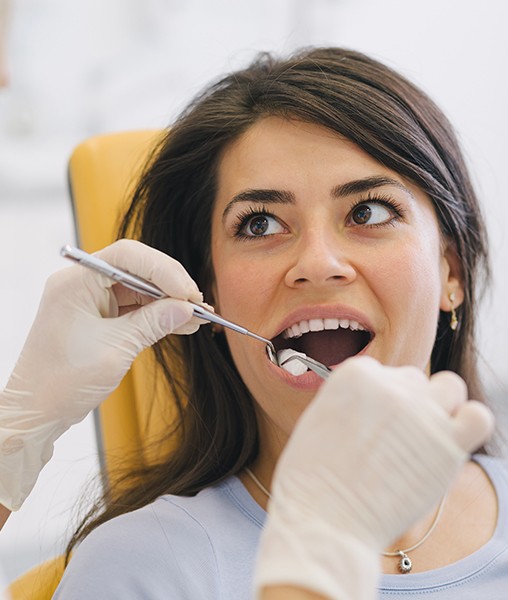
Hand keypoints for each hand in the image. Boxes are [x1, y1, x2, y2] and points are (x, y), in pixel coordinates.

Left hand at [0, 239, 203, 510]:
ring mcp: (90, 300)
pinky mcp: (98, 317)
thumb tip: (187, 308)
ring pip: (139, 288)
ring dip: (168, 302)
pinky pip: (134, 307)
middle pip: (136, 268)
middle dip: (170, 285)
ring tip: (197, 316)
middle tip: (197, 304)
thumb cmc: (62, 382)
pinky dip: (157, 315)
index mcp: (76, 282)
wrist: (37, 413)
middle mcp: (82, 284)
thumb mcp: (115, 350)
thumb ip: (153, 323)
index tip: (188, 292)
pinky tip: (181, 324)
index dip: (163, 269)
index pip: (127, 257)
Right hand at [255, 357, 493, 599]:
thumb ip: (352, 399)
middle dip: (406, 405)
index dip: (378, 401)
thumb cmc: (312, 478)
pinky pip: (478, 418)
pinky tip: (451, 443)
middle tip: (392, 441)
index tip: (371, 426)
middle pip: (414, 381)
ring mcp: (422, 413)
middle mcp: (391, 385)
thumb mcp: (319, 417)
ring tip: (423, 438)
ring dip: (441, 407)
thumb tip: (376, 401)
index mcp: (357, 373)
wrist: (323, 519)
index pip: (383, 372)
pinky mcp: (449, 444)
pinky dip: (469, 425)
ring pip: (450, 388)